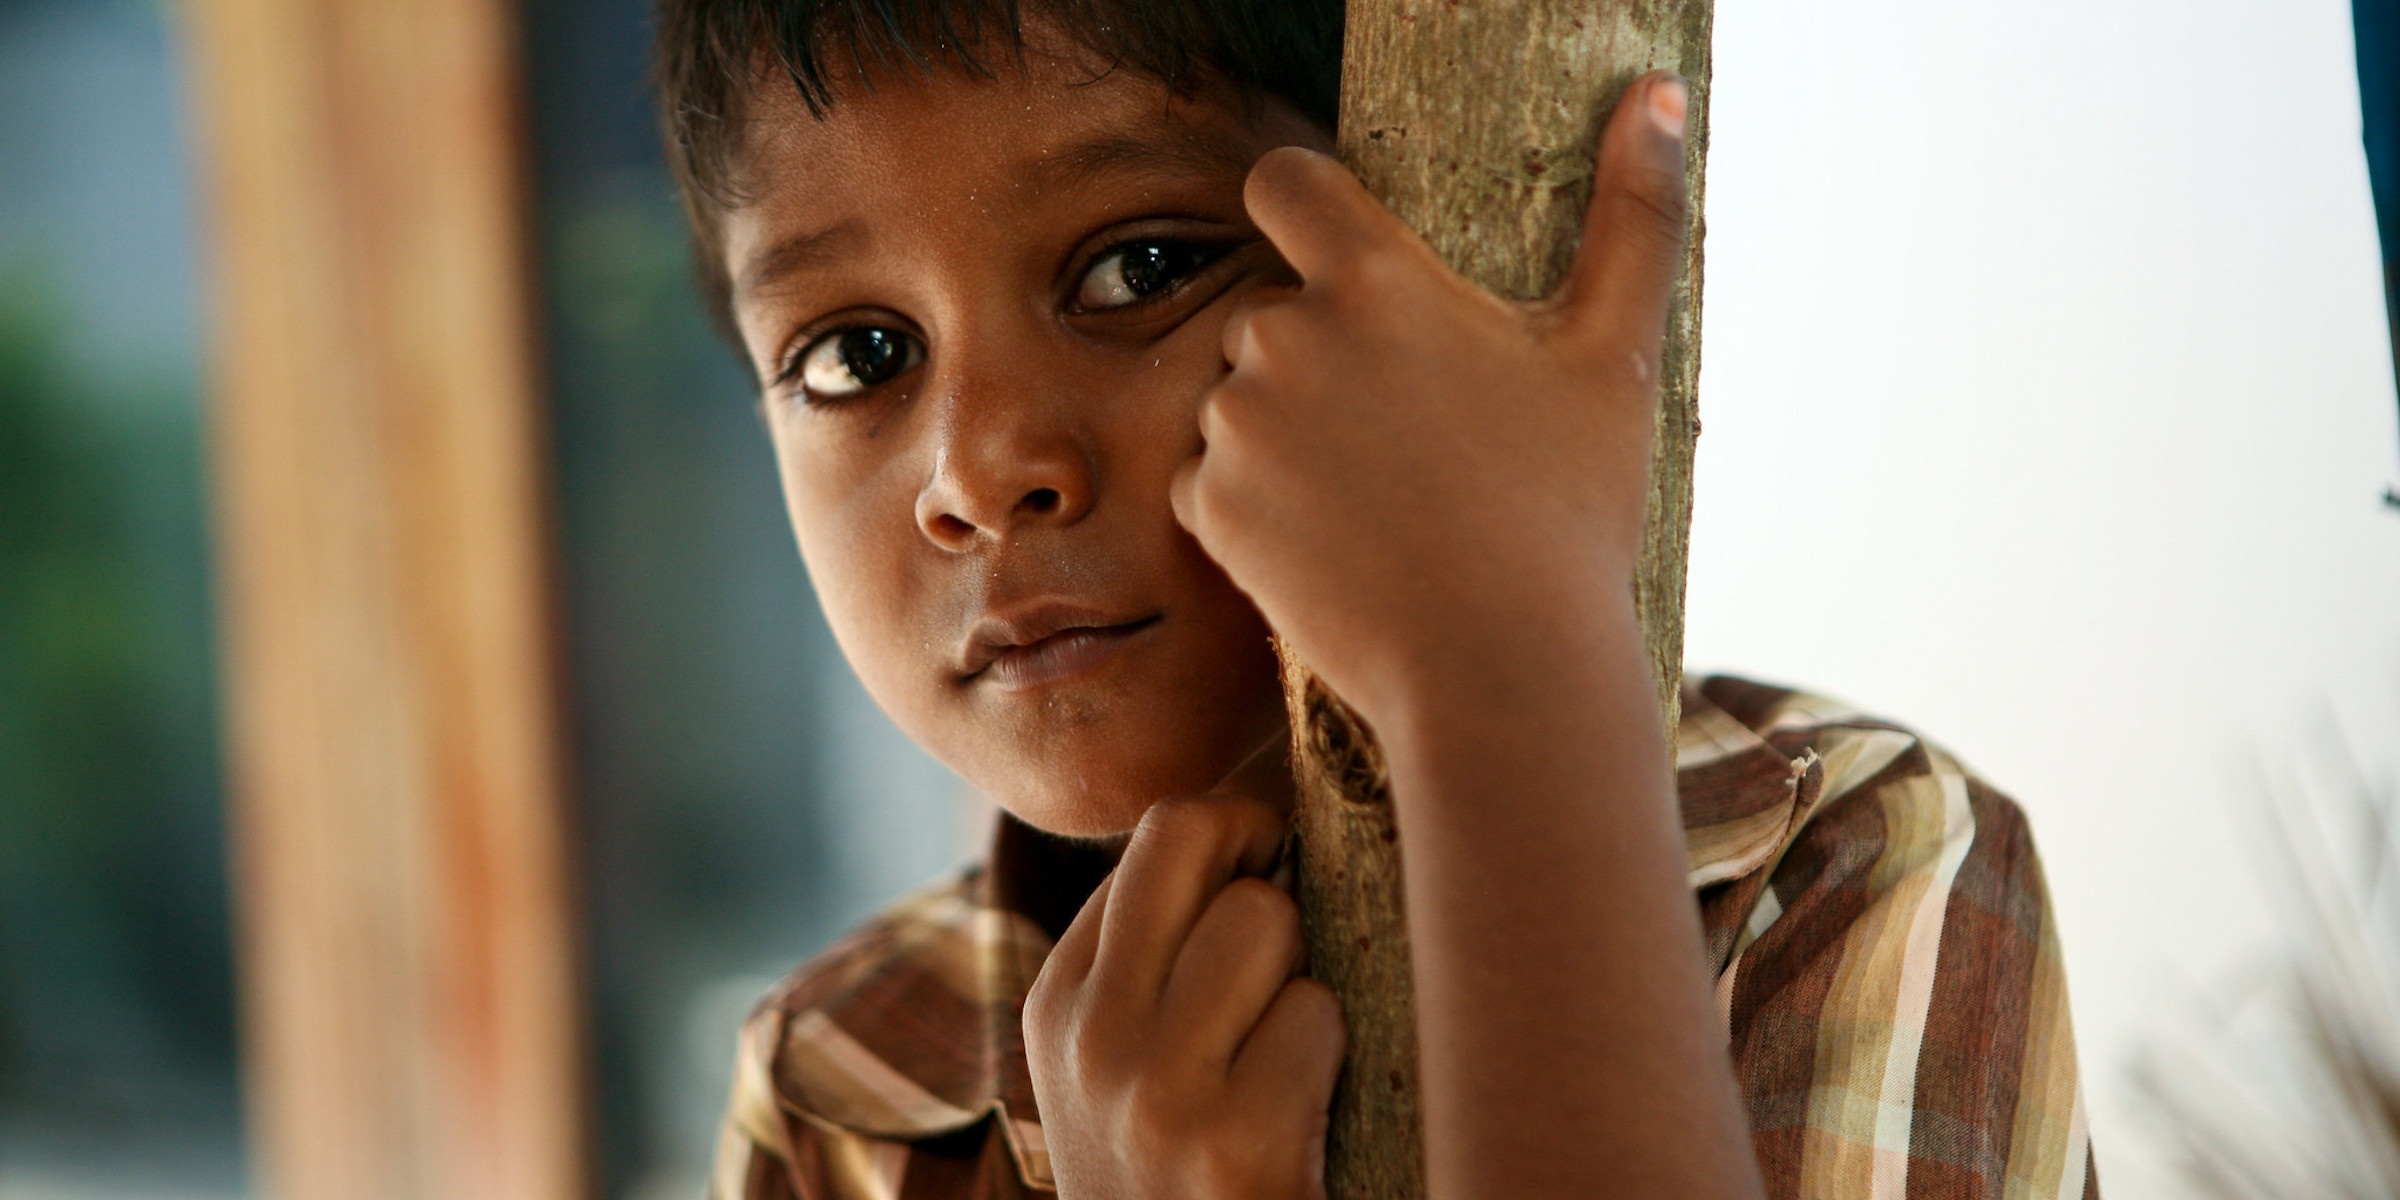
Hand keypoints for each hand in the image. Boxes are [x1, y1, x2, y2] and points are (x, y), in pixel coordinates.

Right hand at [1024, 795, 1344, 1199]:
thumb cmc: (1187, 1171)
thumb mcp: (1130, 1062)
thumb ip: (1162, 950)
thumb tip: (1267, 797)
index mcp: (1059, 1000)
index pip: (1160, 831)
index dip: (1247, 828)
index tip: (1284, 863)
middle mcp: (1088, 1034)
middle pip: (1204, 841)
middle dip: (1274, 878)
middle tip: (1297, 943)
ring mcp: (1151, 1090)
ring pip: (1267, 919)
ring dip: (1306, 974)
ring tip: (1290, 1051)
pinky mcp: (1230, 1147)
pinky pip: (1318, 1017)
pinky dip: (1334, 1058)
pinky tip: (1306, 1121)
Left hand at [1170, 73, 1691, 725]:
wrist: (1498, 670)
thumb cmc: (1566, 513)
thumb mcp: (1613, 356)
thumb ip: (1633, 212)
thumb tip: (1663, 94)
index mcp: (1372, 282)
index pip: (1283, 181)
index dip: (1303, 202)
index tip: (1338, 250)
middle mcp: (1283, 339)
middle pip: (1272, 309)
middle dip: (1321, 353)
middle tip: (1406, 428)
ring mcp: (1235, 427)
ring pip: (1239, 398)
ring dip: (1286, 429)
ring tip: (1380, 493)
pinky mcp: (1208, 510)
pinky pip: (1210, 479)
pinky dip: (1254, 504)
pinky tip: (1334, 540)